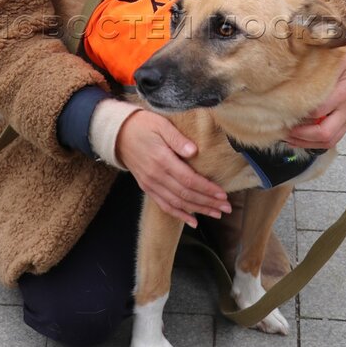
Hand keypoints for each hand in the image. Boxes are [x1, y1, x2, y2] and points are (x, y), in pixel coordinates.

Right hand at [116, 110, 230, 227]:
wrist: (118, 134)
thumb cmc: (143, 125)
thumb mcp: (160, 124)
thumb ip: (177, 138)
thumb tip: (194, 151)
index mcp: (161, 159)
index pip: (188, 179)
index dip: (207, 189)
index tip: (223, 194)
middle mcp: (156, 176)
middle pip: (186, 194)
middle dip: (208, 202)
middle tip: (226, 208)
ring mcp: (150, 184)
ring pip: (177, 203)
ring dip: (198, 210)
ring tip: (216, 214)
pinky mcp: (147, 188)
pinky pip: (164, 205)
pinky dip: (179, 215)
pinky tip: (193, 221)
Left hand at [286, 45, 345, 151]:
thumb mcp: (339, 54)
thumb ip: (321, 58)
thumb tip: (298, 54)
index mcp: (344, 91)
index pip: (319, 109)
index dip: (300, 113)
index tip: (281, 110)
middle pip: (325, 132)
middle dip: (301, 135)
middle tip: (283, 129)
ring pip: (329, 141)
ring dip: (306, 143)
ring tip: (287, 138)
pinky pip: (333, 141)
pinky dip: (314, 145)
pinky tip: (298, 140)